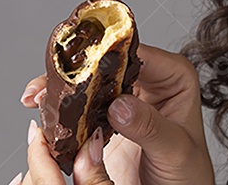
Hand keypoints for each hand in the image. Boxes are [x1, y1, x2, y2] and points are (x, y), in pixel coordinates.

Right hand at [16, 42, 215, 184]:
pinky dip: (63, 113)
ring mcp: (127, 99)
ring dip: (63, 91)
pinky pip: (82, 109)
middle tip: (47, 84)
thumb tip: (119, 104)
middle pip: (106, 65)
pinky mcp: (108, 119)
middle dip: (74, 72)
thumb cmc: (189, 173)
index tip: (79, 64)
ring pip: (90, 84)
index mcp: (174, 76)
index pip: (137, 54)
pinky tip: (47, 116)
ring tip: (38, 97)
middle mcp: (150, 81)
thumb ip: (149, 126)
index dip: (106, 55)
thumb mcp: (174, 149)